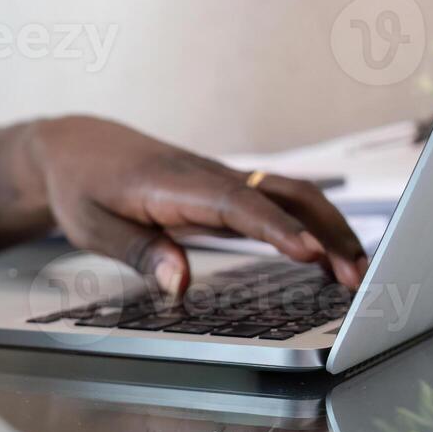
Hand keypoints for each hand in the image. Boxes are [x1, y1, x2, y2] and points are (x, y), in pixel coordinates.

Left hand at [18, 117, 367, 294]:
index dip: (276, 229)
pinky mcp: (225, 188)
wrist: (74, 147)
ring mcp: (221, 178)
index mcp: (176, 184)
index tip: (310, 253)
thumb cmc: (82, 187)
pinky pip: (277, 200)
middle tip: (355, 276)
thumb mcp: (92, 227)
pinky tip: (329, 255)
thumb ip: (138, 253)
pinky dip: (310, 223)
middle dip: (324, 230)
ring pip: (289, 194)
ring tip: (357, 272)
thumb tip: (180, 284)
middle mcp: (209, 175)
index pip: (238, 204)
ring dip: (328, 227)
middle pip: (282, 193)